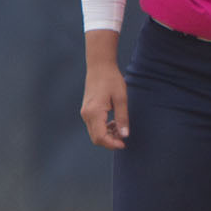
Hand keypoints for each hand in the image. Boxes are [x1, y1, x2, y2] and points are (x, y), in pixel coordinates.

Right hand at [81, 30, 129, 148]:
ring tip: (121, 129)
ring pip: (95, 133)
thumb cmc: (112, 79)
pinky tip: (114, 123)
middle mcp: (86, 114)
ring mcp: (85, 113)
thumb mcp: (121, 98)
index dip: (112, 144)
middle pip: (96, 138)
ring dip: (108, 135)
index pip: (101, 137)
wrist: (99, 66)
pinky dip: (104, 129)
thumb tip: (125, 135)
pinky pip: (94, 126)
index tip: (124, 144)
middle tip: (124, 137)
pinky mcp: (87, 111)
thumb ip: (122, 118)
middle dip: (110, 141)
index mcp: (94, 112)